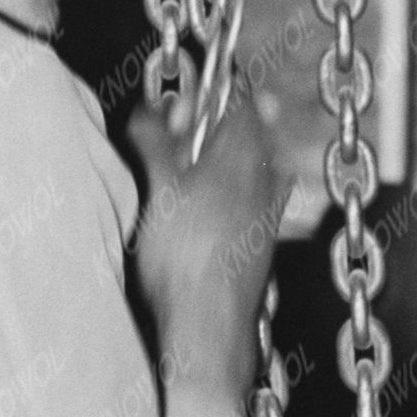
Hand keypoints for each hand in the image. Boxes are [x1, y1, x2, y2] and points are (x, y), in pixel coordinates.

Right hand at [127, 84, 283, 358]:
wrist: (208, 328)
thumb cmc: (185, 259)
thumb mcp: (159, 190)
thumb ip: (154, 142)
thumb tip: (148, 109)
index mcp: (241, 156)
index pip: (239, 99)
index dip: (214, 88)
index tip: (192, 90)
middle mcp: (264, 180)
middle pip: (246, 132)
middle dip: (213, 124)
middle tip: (180, 129)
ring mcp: (268, 213)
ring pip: (251, 167)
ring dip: (220, 159)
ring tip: (186, 169)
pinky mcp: (262, 243)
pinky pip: (252, 200)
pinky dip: (229, 192)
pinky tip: (205, 210)